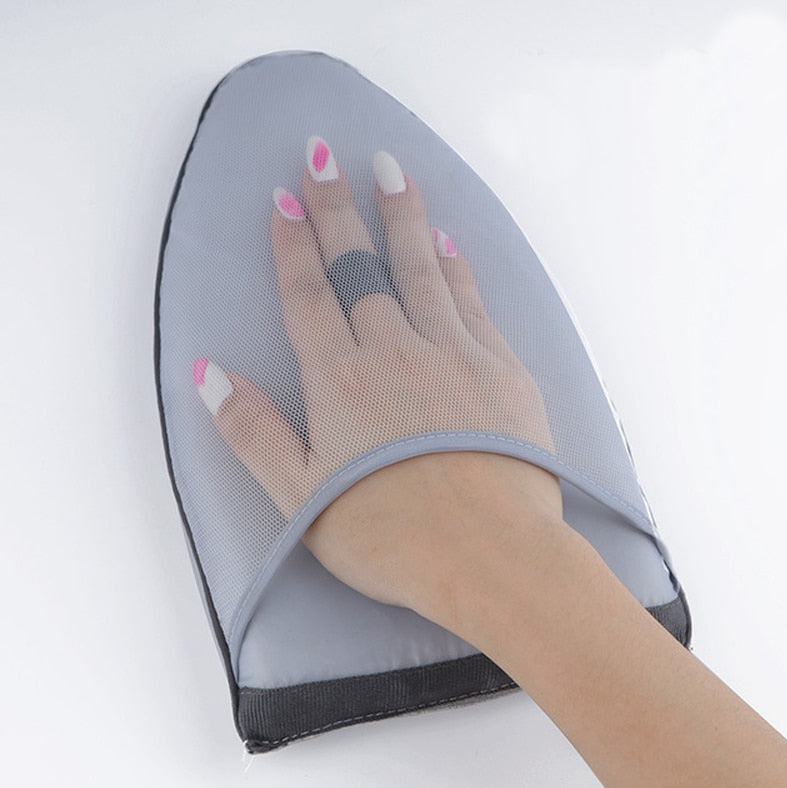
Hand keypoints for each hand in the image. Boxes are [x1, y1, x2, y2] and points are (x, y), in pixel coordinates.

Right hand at [194, 139, 559, 608]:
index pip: (309, 294)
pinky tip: (447, 242)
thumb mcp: (298, 496)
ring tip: (390, 169)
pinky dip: (456, 267)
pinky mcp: (501, 371)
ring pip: (420, 267)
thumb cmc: (391, 535)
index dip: (293, 244)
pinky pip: (472, 302)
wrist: (488, 555)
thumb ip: (252, 431)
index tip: (286, 199)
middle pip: (360, 265)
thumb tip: (209, 374)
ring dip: (402, 214)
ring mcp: (454, 355)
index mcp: (342, 380)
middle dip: (338, 207)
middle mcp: (395, 351)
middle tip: (325, 156)